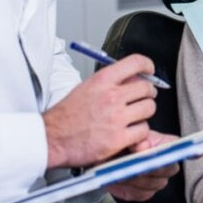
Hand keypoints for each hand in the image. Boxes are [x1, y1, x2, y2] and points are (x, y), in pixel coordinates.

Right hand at [43, 54, 157, 168]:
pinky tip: (129, 132)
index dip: (147, 65)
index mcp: (102, 80)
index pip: (136, 63)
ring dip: (144, 113)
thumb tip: (131, 78)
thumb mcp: (86, 87)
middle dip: (147, 93)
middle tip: (142, 98)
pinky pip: (143, 131)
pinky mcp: (118, 139)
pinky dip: (139, 133)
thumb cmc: (66, 116)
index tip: (150, 71)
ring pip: (149, 109)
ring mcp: (116, 118)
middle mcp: (111, 96)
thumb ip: (109, 82)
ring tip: (134, 117)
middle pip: (147, 88)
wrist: (52, 139)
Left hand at [106, 130, 179, 201]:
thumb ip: (137, 140)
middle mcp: (164, 163)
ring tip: (122, 171)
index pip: (179, 147)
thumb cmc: (118, 144)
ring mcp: (156, 180)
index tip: (195, 152)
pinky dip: (130, 189)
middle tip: (136, 164)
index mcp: (163, 145)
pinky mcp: (143, 193)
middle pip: (169, 168)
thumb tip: (144, 148)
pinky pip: (143, 194)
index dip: (186, 150)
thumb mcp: (126, 137)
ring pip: (155, 183)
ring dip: (137, 178)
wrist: (103, 157)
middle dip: (152, 167)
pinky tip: (120, 181)